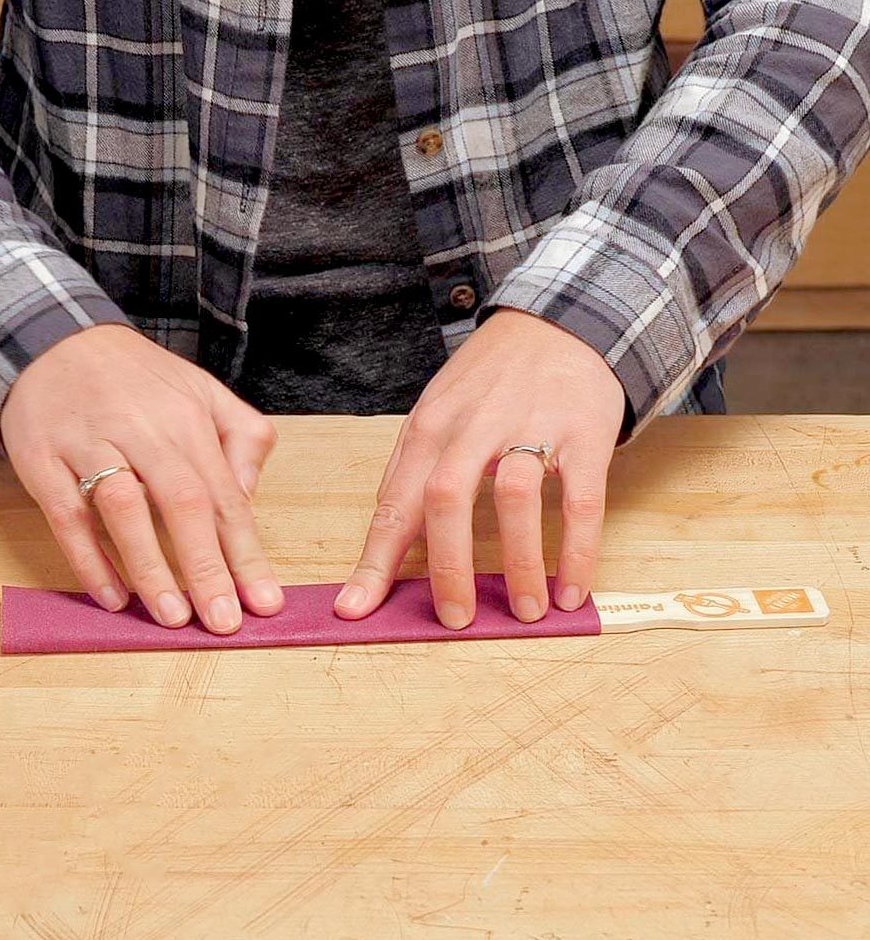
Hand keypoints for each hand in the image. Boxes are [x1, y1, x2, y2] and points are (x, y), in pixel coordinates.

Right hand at [0, 324, 283, 632]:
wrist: (53, 339)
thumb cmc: (138, 379)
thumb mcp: (202, 390)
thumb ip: (240, 436)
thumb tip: (248, 497)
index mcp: (188, 418)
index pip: (225, 495)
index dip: (246, 553)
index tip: (265, 602)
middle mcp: (142, 429)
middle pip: (183, 503)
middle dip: (207, 569)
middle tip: (223, 623)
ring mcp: (88, 443)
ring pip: (123, 509)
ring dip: (150, 568)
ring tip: (173, 619)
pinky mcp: (42, 458)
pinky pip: (66, 515)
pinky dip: (88, 558)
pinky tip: (112, 596)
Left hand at [335, 308, 625, 627]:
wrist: (562, 321)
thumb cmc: (490, 379)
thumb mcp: (436, 410)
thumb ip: (412, 469)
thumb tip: (387, 535)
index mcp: (428, 428)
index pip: (394, 503)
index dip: (375, 561)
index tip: (356, 608)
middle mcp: (473, 427)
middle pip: (445, 499)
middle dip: (446, 567)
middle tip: (455, 619)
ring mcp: (530, 427)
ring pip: (513, 498)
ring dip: (519, 563)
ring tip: (526, 612)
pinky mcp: (583, 434)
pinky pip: (580, 501)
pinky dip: (576, 550)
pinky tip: (570, 589)